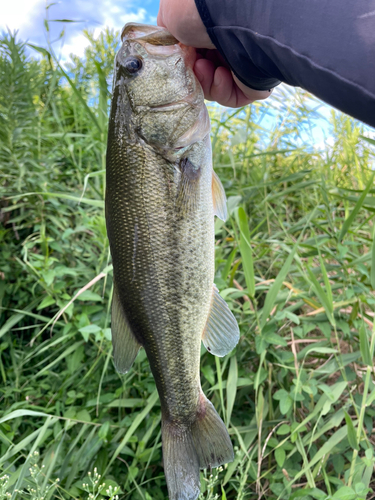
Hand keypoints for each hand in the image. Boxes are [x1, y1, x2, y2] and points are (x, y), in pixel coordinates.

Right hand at [157, 0, 271, 106]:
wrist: (227, 15)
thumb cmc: (196, 9)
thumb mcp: (171, 16)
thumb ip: (170, 37)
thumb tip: (175, 50)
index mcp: (211, 31)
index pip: (195, 56)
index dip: (185, 60)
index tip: (180, 56)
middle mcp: (228, 46)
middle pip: (204, 73)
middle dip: (193, 72)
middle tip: (193, 63)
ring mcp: (242, 64)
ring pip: (215, 88)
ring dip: (204, 81)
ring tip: (205, 66)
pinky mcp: (253, 82)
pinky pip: (232, 97)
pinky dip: (221, 90)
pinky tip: (221, 74)